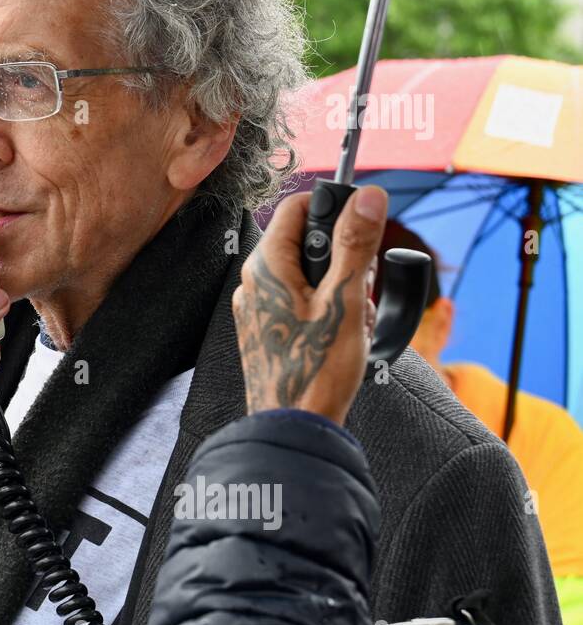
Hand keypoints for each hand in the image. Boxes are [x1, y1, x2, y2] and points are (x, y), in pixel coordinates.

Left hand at [232, 185, 387, 426]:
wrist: (293, 427)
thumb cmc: (315, 370)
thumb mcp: (346, 300)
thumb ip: (356, 244)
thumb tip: (368, 197)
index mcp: (267, 265)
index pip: (298, 206)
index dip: (334, 211)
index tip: (361, 230)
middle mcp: (255, 282)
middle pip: (308, 242)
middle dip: (345, 262)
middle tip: (358, 293)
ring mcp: (259, 307)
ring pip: (311, 276)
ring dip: (342, 292)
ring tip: (351, 324)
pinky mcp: (268, 329)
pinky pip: (304, 304)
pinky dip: (329, 313)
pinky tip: (342, 338)